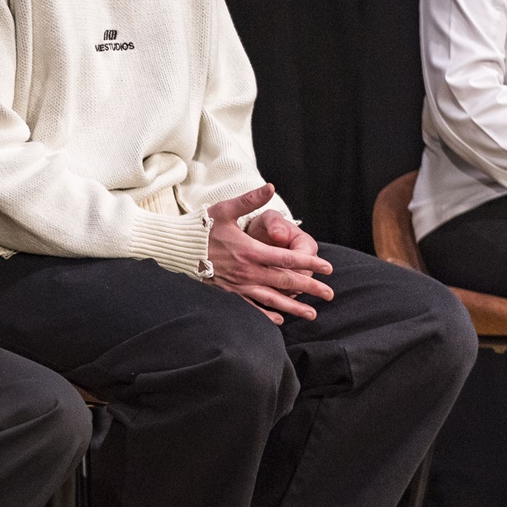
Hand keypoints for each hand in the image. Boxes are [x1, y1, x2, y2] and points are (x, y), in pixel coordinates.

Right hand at [205, 184, 334, 323]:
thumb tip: (271, 186)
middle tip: (330, 294)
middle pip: (285, 281)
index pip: (287, 259)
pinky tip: (279, 320)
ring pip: (272, 298)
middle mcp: (247, 271)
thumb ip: (250, 200)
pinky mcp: (227, 293)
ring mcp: (238, 285)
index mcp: (250, 250)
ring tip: (311, 314)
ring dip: (294, 307)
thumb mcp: (225, 210)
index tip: (328, 268)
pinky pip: (251, 307)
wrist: (176, 249)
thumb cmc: (200, 228)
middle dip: (310, 288)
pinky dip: (266, 314)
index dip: (309, 263)